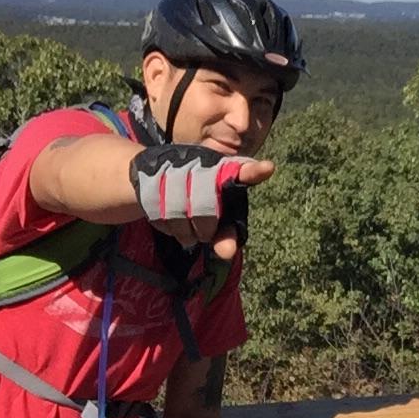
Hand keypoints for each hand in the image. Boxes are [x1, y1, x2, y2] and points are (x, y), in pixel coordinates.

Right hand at [130, 145, 274, 257]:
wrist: (153, 174)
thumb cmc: (198, 200)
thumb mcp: (217, 219)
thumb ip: (226, 235)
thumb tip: (226, 253)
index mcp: (224, 170)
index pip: (241, 170)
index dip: (253, 171)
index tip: (267, 169)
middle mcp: (202, 164)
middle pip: (205, 205)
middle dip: (206, 226)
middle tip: (206, 234)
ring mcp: (174, 168)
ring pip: (180, 211)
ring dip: (186, 231)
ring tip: (190, 233)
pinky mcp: (150, 176)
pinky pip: (158, 212)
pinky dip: (167, 226)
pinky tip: (171, 223)